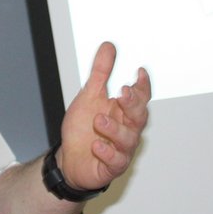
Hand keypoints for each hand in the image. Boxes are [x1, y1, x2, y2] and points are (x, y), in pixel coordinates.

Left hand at [58, 42, 150, 191]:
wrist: (69, 159)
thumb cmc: (83, 129)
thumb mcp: (88, 95)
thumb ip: (100, 72)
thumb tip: (109, 46)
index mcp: (123, 111)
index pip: (140, 97)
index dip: (143, 85)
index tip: (139, 72)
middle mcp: (127, 129)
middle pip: (139, 116)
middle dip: (133, 104)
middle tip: (123, 93)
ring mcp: (121, 149)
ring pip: (128, 139)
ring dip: (115, 128)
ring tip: (99, 120)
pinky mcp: (111, 167)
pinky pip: (115, 161)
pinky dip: (107, 153)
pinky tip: (97, 145)